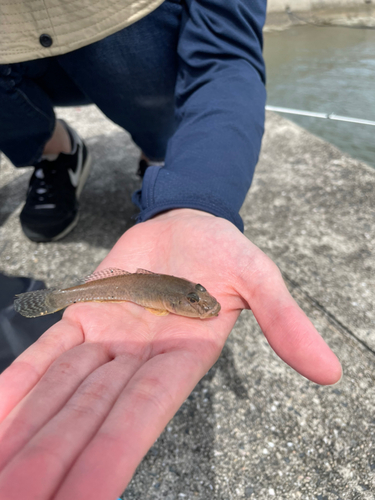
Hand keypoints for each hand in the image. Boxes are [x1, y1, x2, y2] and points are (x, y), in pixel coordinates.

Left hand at [0, 209, 340, 498]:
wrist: (186, 222)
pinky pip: (46, 353)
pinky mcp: (83, 313)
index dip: (111, 458)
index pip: (141, 417)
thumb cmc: (224, 251)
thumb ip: (284, 323)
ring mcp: (106, 338)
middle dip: (51, 461)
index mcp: (180, 358)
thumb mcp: (260, 279)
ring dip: (27, 432)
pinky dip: (18, 382)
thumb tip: (330, 372)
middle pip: (89, 417)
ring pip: (60, 393)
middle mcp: (138, 359)